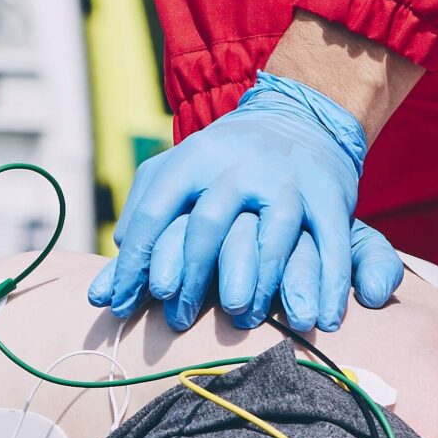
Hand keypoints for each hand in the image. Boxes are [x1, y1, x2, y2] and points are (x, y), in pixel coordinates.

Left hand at [88, 72, 401, 331]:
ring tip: (241, 321)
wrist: (298, 116)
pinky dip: (329, 285)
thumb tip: (106, 281)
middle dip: (189, 277)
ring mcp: (285, 181)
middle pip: (208, 226)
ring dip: (255, 284)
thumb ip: (141, 216)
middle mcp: (237, 166)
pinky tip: (321, 321)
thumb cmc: (223, 163)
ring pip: (269, 237)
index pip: (154, 214)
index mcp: (193, 159)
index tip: (123, 305)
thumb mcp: (177, 171)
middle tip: (176, 321)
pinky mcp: (328, 196)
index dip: (136, 262)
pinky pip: (331, 245)